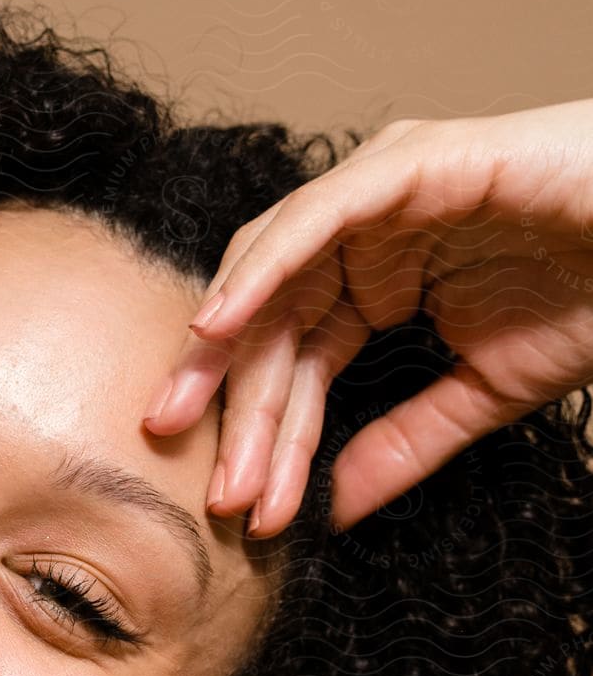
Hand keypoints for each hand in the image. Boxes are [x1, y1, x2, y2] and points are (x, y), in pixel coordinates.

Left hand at [141, 100, 592, 534]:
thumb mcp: (485, 391)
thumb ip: (404, 444)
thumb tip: (334, 511)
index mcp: (372, 282)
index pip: (297, 366)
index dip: (270, 439)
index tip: (244, 509)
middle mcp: (360, 235)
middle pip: (271, 328)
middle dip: (235, 410)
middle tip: (215, 488)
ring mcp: (377, 195)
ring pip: (273, 275)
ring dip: (229, 352)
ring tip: (191, 418)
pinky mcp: (405, 164)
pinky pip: (312, 219)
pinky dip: (260, 269)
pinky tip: (216, 325)